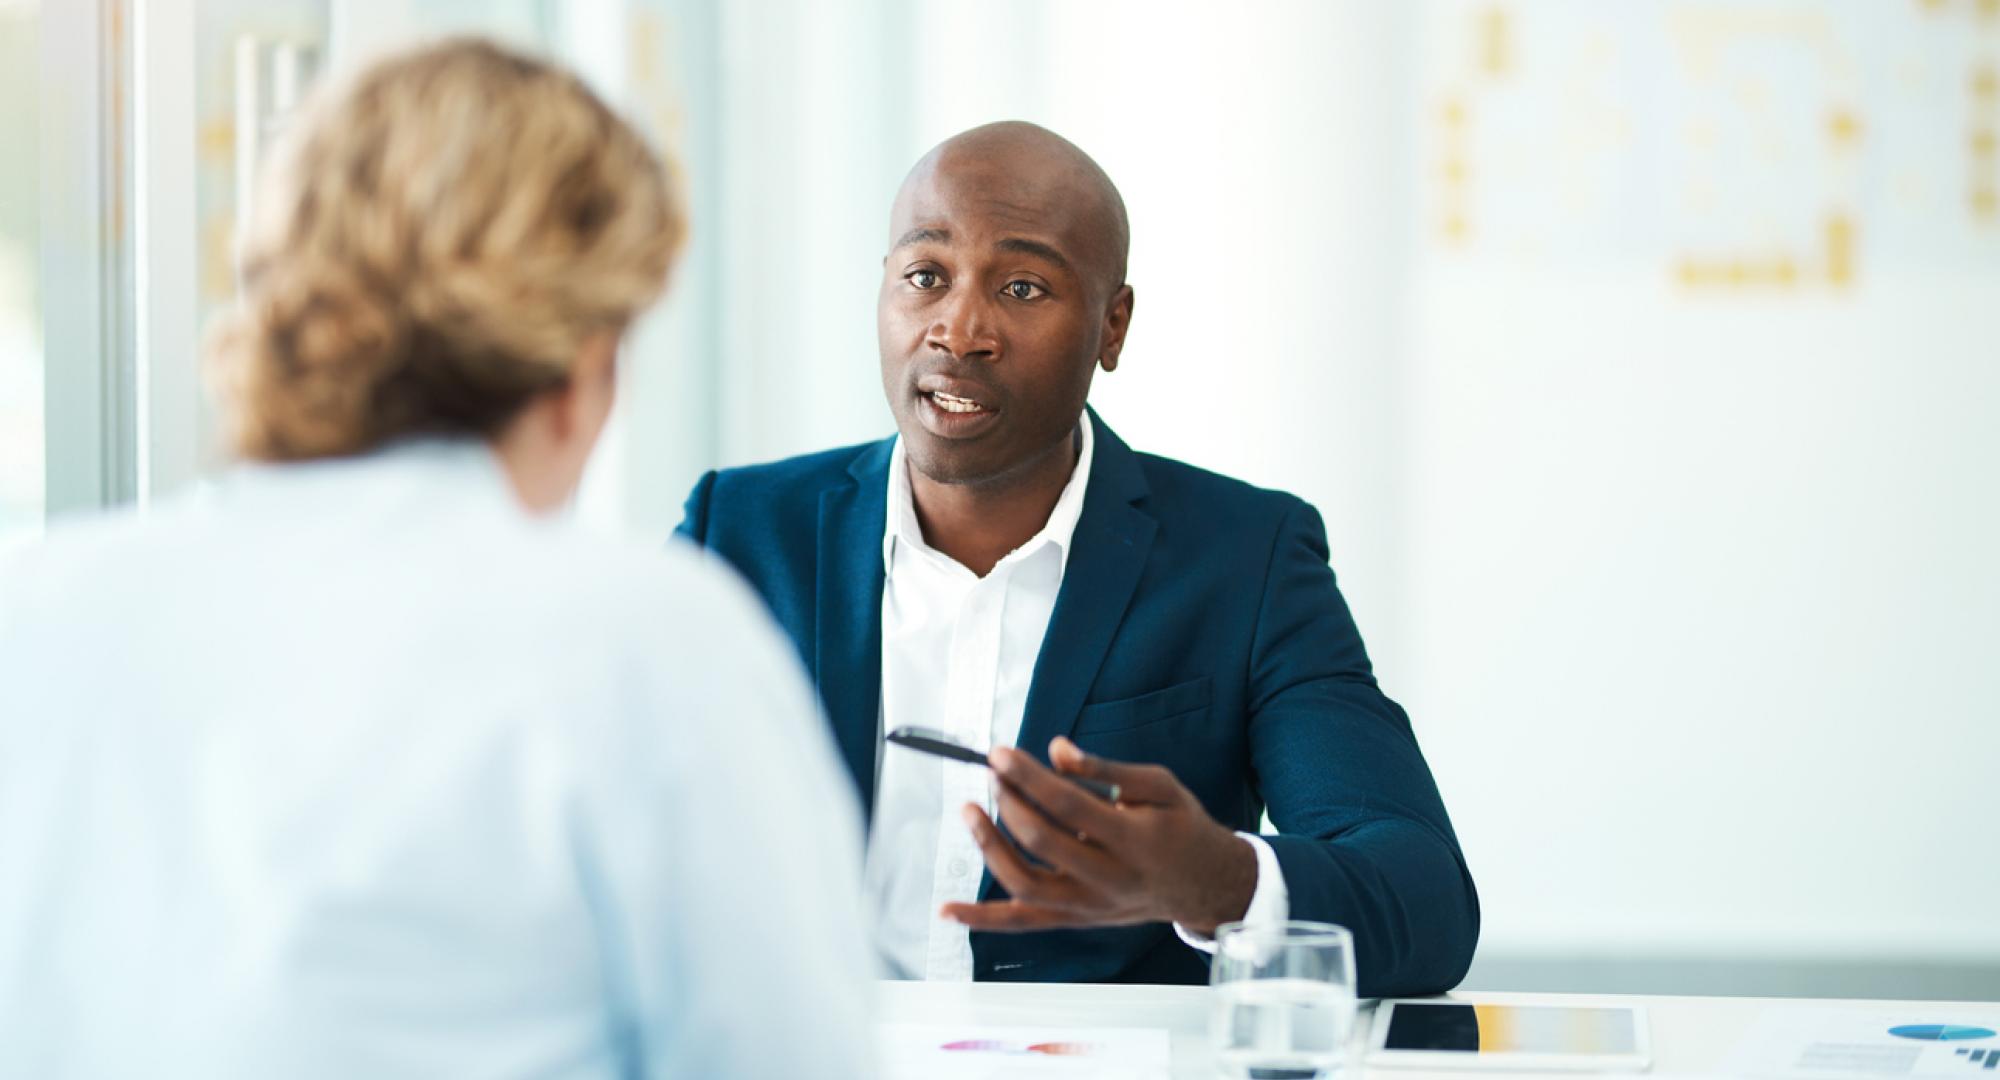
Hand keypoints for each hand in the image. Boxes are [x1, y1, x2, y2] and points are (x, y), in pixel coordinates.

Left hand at [939, 736, 1257, 935]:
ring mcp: (1089, 906)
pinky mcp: (1075, 920)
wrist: (1204, 885)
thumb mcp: (1158, 786)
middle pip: (1042, 842)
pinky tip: (946, 909)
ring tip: (970, 811)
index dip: (1029, 777)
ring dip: (989, 847)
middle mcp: (1108, 879)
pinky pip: (1022, 923)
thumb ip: (1105, 769)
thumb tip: (1056, 750)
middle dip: (1009, 802)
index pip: (1067, 805)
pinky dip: (981, 918)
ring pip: (1025, 885)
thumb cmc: (1180, 826)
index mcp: (1133, 839)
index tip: (1000, 753)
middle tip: (994, 773)